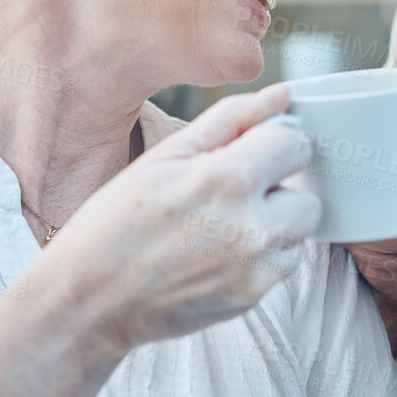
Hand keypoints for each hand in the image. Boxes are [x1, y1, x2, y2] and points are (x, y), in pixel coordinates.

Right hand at [42, 84, 319, 354]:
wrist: (88, 301)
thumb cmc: (115, 223)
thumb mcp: (163, 157)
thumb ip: (230, 120)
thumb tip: (280, 96)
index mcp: (227, 180)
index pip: (295, 144)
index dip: (273, 144)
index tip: (251, 152)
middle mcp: (250, 228)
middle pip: (308, 195)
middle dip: (278, 189)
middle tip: (232, 194)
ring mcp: (254, 270)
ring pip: (299, 233)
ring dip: (274, 225)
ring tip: (221, 226)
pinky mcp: (251, 299)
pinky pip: (281, 266)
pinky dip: (261, 257)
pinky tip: (217, 254)